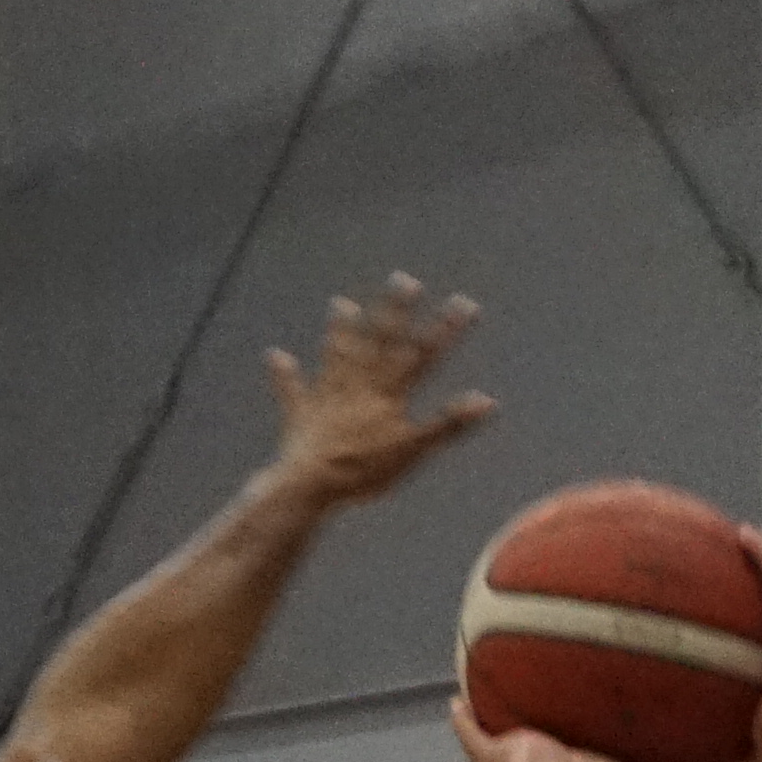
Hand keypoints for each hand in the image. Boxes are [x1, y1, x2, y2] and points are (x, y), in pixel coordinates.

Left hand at [258, 276, 491, 511]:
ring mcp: (328, 396)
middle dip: (394, 311)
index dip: (445, 330)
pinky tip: (274, 356)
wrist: (313, 482)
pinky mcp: (301, 413)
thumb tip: (487, 401)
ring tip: (342, 304)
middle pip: (380, 341)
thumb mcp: (415, 450)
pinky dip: (284, 375)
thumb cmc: (366, 470)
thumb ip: (449, 424)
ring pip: (337, 355)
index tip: (463, 304)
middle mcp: (359, 385)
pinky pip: (292, 391)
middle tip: (403, 280)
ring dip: (340, 330)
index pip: (423, 354)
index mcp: (389, 393)